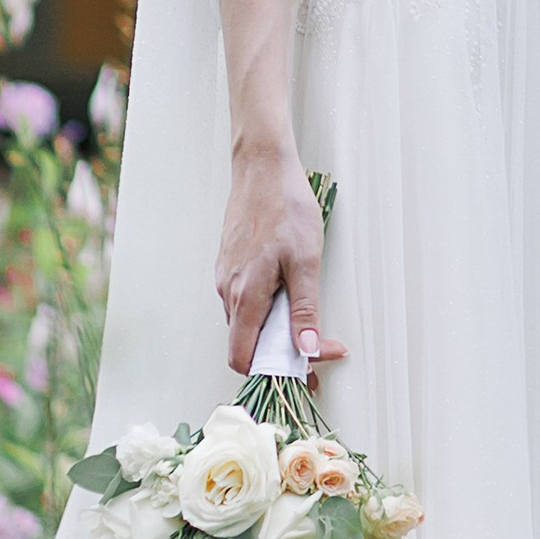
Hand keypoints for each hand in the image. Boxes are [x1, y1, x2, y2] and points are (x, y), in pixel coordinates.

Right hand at [217, 138, 335, 373]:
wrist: (262, 166)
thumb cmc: (285, 205)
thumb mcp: (305, 260)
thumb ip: (305, 309)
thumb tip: (307, 349)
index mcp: (245, 295)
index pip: (243, 359)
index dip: (274, 372)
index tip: (308, 368)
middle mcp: (228, 290)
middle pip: (245, 344)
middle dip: (278, 355)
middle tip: (313, 350)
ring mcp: (226, 276)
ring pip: (244, 321)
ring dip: (271, 330)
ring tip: (302, 320)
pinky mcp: (229, 263)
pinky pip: (242, 300)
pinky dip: (263, 309)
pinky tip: (284, 293)